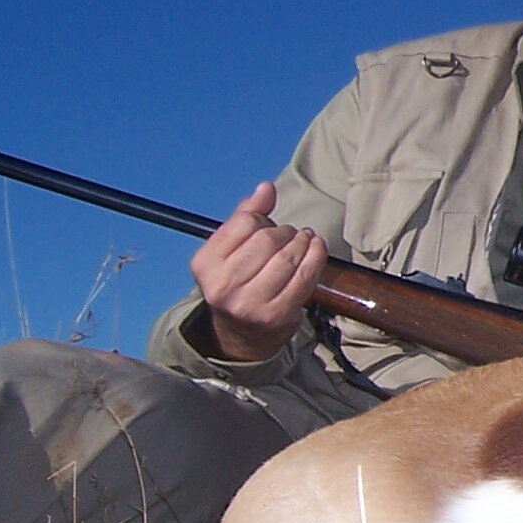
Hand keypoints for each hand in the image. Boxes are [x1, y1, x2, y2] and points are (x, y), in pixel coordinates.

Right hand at [191, 182, 327, 361]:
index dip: (263, 218)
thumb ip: (245, 216)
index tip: (269, 224)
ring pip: (287, 258)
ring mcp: (249, 303)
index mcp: (205, 264)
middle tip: (292, 234)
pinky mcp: (275, 315)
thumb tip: (266, 188)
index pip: (243, 224)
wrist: (241, 334)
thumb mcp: (230, 249)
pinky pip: (304, 277)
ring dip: (303, 242)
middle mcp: (222, 286)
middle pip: (267, 240)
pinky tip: (317, 247)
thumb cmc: (238, 281)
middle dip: (285, 231)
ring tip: (306, 238)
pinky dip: (316, 257)